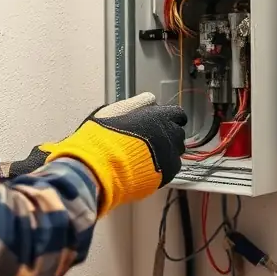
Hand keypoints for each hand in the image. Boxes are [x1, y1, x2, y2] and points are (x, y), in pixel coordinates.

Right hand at [8, 93, 187, 214]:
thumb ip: (136, 103)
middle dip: (167, 134)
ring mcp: (169, 157)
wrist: (98, 169)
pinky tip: (145, 167)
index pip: (178, 114)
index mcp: (159, 117)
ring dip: (166, 151)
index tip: (161, 122)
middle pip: (177, 133)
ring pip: (175, 152)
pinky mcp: (165, 176)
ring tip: (147, 155)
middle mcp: (169, 136)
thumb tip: (150, 99)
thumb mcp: (114, 111)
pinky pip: (170, 170)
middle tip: (150, 139)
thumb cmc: (102, 138)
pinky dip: (162, 167)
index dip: (169, 118)